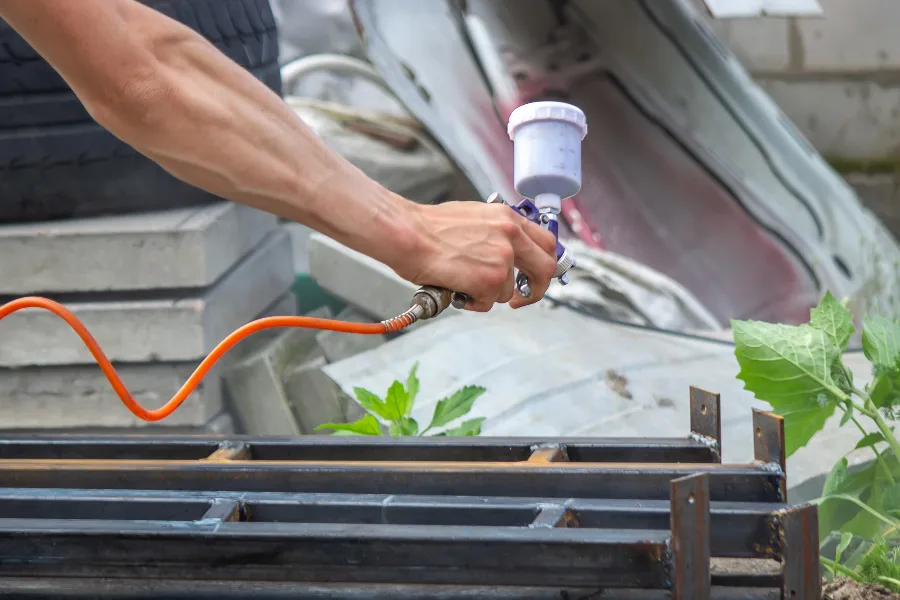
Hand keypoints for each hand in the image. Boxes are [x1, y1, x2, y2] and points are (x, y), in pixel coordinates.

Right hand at [396, 200, 557, 310]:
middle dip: (535, 289)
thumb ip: (497, 232)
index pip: (546, 242)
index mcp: (508, 218)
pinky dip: (472, 302)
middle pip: (545, 269)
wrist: (408, 234)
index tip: (531, 275)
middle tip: (519, 298)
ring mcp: (502, 259)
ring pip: (507, 291)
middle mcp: (511, 236)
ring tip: (462, 283)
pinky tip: (456, 288)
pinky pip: (488, 302)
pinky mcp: (489, 280)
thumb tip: (505, 252)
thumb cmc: (429, 227)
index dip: (541, 264)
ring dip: (486, 294)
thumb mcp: (475, 217)